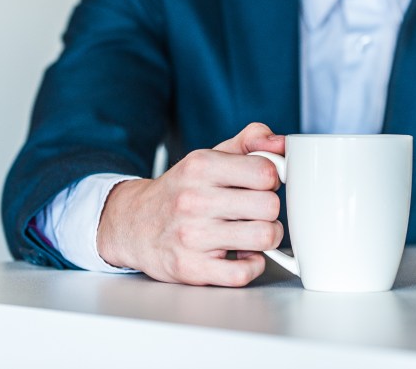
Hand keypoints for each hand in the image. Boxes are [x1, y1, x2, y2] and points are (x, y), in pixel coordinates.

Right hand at [96, 123, 285, 285]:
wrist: (133, 224)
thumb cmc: (181, 191)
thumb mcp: (209, 156)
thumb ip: (249, 142)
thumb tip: (281, 143)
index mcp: (201, 166)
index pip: (266, 171)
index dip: (271, 179)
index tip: (262, 185)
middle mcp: (194, 200)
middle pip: (270, 206)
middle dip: (270, 210)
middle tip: (256, 211)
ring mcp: (191, 236)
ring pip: (264, 237)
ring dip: (265, 237)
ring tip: (251, 232)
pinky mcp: (191, 268)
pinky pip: (244, 272)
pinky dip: (252, 264)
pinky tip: (241, 254)